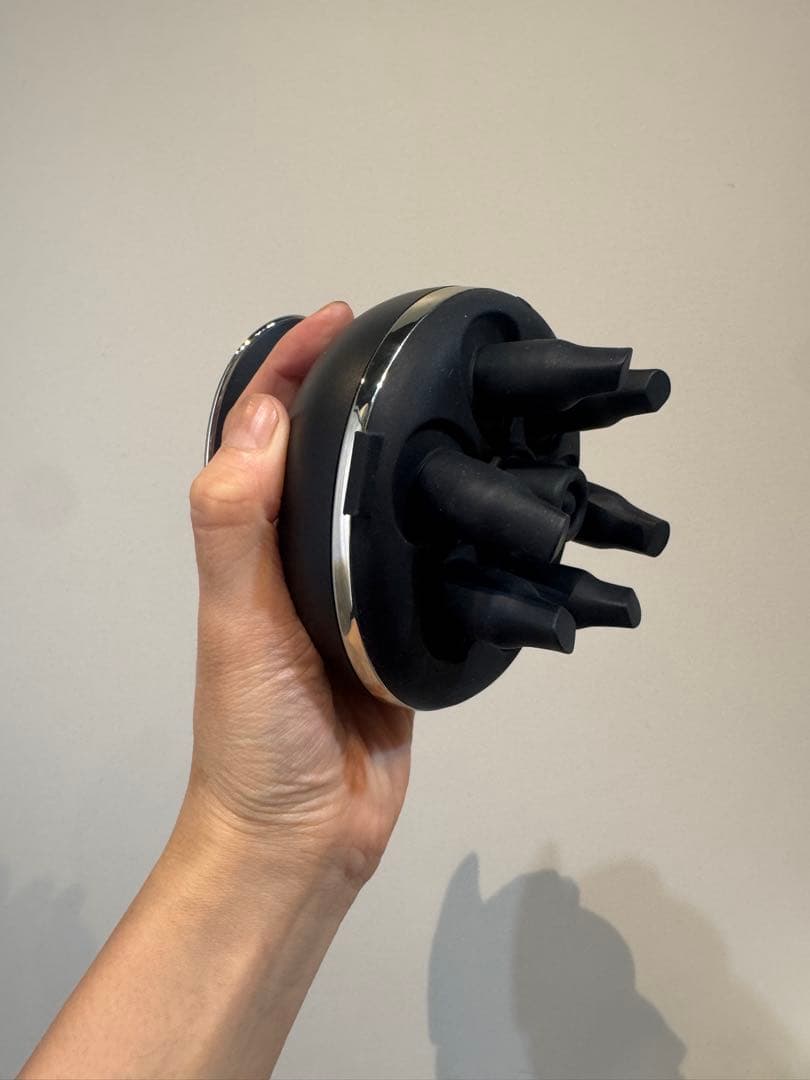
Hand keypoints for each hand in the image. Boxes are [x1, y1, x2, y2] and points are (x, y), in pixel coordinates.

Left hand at [184, 302, 413, 889]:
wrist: (306, 834)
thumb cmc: (258, 732)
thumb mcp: (236, 620)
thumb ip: (238, 522)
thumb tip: (261, 415)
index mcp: (254, 542)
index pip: (265, 431)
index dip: (293, 366)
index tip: (345, 319)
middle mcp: (300, 557)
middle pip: (326, 454)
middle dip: (358, 394)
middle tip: (417, 351)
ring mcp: (352, 592)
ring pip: (379, 502)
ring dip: (408, 452)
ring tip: (463, 409)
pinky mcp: (398, 628)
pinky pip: (424, 562)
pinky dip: (447, 524)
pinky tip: (487, 503)